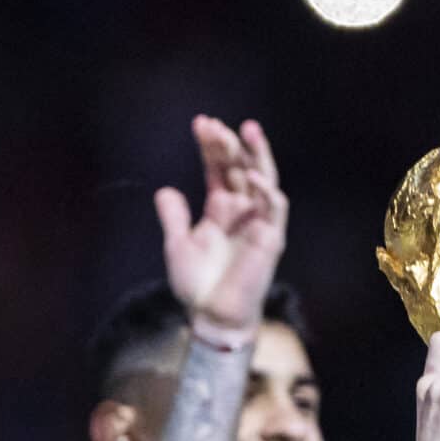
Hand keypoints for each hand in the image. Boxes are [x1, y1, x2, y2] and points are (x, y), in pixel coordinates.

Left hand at [155, 115, 287, 346]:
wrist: (211, 316)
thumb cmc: (197, 285)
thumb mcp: (178, 245)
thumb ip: (173, 217)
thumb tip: (165, 190)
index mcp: (221, 208)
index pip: (220, 168)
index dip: (212, 146)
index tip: (200, 124)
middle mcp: (242, 210)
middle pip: (240, 167)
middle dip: (230, 144)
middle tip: (214, 125)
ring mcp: (258, 222)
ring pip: (263, 179)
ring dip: (256, 154)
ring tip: (246, 130)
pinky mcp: (270, 239)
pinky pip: (274, 208)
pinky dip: (266, 190)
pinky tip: (251, 175)